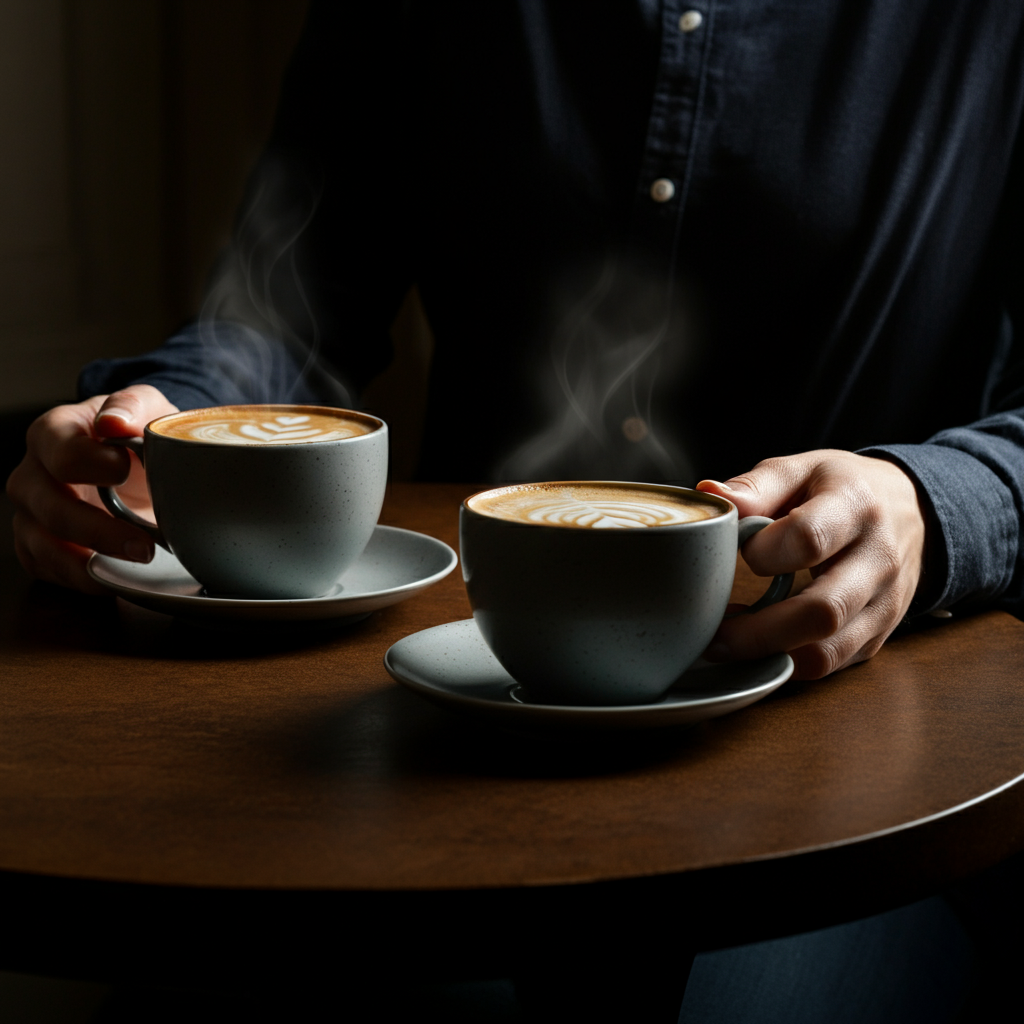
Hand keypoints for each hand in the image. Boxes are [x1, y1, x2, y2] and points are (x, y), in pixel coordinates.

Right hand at [6, 385, 177, 593]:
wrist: (140, 462)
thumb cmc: (137, 433)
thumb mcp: (146, 407)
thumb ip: (133, 406)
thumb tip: (114, 422)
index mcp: (54, 433)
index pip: (60, 453)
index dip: (93, 465)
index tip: (127, 469)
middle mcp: (33, 474)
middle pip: (49, 507)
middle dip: (99, 530)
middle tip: (145, 544)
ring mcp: (32, 512)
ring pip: (42, 544)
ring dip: (90, 563)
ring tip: (137, 563)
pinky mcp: (39, 544)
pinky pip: (47, 569)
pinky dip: (81, 579)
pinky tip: (115, 577)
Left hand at [696, 450, 926, 679]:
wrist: (909, 508)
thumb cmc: (841, 487)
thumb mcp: (802, 469)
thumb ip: (756, 486)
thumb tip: (709, 494)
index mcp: (855, 507)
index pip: (809, 539)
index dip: (763, 553)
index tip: (738, 552)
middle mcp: (878, 559)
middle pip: (823, 611)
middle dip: (758, 632)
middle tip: (713, 634)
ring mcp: (885, 603)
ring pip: (829, 651)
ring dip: (770, 656)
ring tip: (728, 645)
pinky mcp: (879, 634)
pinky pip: (832, 663)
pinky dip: (788, 664)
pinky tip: (759, 647)